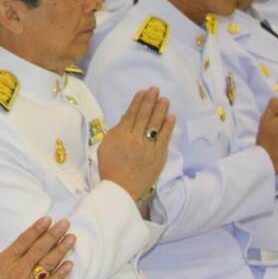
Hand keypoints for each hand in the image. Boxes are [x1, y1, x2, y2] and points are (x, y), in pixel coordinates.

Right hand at [0, 217, 74, 278]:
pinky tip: (70, 264)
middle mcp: (21, 270)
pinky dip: (62, 273)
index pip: (24, 241)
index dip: (37, 229)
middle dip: (54, 234)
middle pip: (40, 248)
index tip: (48, 219)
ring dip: (62, 250)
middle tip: (65, 223)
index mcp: (6, 261)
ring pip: (49, 263)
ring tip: (72, 238)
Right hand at [97, 87, 174, 201]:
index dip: (138, 102)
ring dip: (161, 110)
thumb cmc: (110, 167)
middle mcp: (135, 140)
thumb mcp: (107, 146)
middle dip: (150, 101)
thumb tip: (127, 116)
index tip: (143, 91)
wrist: (121, 189)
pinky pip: (164, 139)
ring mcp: (148, 148)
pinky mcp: (158, 156)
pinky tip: (170, 117)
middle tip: (155, 89)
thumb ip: (116, 130)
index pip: (131, 114)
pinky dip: (167, 127)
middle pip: (144, 116)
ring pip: (155, 125)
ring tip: (165, 99)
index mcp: (120, 136)